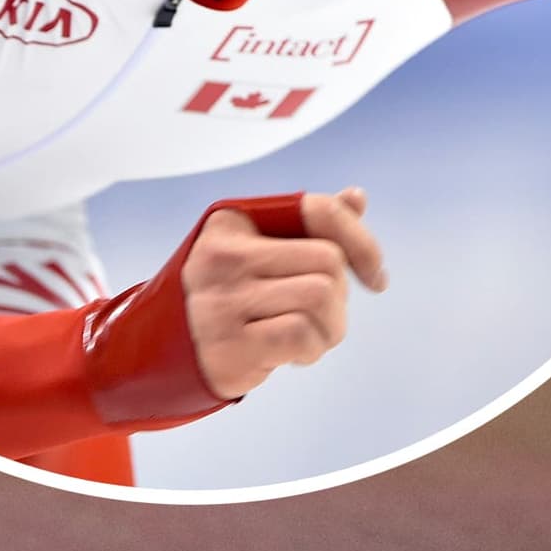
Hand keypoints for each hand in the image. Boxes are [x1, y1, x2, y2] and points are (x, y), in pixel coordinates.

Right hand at [185, 188, 388, 399]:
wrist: (175, 351)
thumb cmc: (233, 296)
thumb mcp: (261, 252)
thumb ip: (309, 226)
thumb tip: (357, 197)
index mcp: (231, 222)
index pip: (318, 211)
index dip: (363, 244)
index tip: (376, 278)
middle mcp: (221, 254)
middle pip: (329, 262)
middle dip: (339, 296)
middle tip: (318, 314)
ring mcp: (222, 298)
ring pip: (322, 298)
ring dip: (329, 327)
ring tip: (305, 334)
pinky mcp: (229, 342)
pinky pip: (303, 335)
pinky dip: (311, 349)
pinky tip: (291, 353)